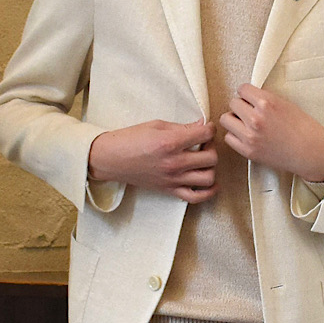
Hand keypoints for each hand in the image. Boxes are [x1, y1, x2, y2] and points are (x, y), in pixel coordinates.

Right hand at [87, 119, 217, 202]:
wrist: (111, 159)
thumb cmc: (130, 139)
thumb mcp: (157, 125)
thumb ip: (182, 127)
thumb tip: (201, 126)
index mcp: (170, 142)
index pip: (205, 135)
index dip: (210, 129)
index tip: (206, 128)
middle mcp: (174, 163)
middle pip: (211, 157)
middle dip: (211, 147)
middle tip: (203, 143)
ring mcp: (173, 179)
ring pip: (208, 178)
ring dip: (210, 168)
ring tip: (203, 161)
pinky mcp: (169, 190)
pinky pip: (196, 197)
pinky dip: (208, 192)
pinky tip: (209, 182)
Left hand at [218, 85, 323, 182]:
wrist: (311, 153)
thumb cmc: (304, 129)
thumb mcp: (286, 104)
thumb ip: (265, 99)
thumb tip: (249, 97)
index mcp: (267, 103)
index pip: (242, 89)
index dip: (247, 94)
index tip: (251, 99)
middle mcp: (256, 119)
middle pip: (233, 103)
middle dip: (241, 106)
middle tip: (250, 112)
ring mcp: (250, 136)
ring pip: (226, 120)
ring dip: (235, 120)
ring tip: (246, 124)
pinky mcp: (248, 151)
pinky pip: (229, 138)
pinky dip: (235, 136)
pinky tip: (246, 136)